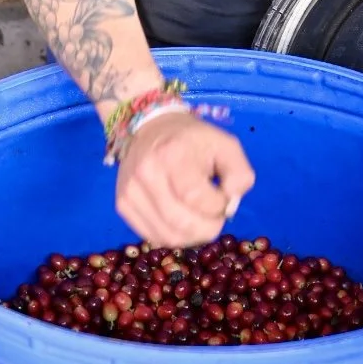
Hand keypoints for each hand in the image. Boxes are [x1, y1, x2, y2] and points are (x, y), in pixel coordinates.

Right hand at [115, 112, 255, 248]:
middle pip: (181, 223)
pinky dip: (174, 236)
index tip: (223, 198)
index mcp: (173, 154)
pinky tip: (181, 221)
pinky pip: (153, 237)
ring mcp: (130, 191)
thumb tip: (230, 204)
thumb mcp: (226, 145)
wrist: (150, 127)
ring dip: (192, 236)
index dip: (218, 206)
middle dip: (208, 228)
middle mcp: (146, 173)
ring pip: (167, 236)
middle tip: (215, 216)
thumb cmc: (193, 140)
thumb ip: (240, 174)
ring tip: (200, 220)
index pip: (197, 198)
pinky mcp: (122, 204)